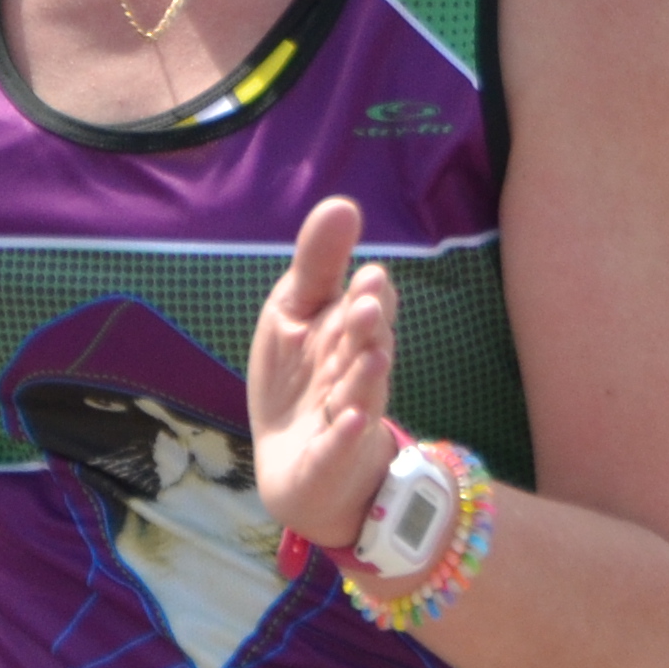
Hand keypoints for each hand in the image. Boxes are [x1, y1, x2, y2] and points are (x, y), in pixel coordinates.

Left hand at [250, 198, 400, 557]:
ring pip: (359, 396)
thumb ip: (318, 264)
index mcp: (348, 335)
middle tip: (369, 305)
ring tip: (371, 358)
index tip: (371, 276)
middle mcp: (354, 374)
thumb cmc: (304, 380)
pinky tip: (350, 421)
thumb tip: (343, 202)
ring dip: (365, 378)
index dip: (370, 296)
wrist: (297, 465)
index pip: (366, 310)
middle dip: (369, 329)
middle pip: (366, 349)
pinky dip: (345, 437)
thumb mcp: (296, 313)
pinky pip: (338, 448)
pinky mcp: (329, 459)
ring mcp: (346, 418)